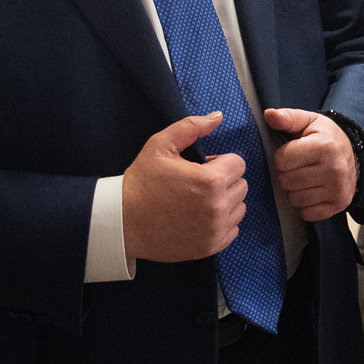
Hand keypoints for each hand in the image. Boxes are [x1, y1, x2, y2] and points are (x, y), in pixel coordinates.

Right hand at [123, 112, 246, 263]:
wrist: (122, 223)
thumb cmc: (141, 183)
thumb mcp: (160, 146)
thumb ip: (191, 127)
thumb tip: (218, 116)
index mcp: (210, 181)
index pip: (238, 163)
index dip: (219, 162)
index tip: (201, 167)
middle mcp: (218, 207)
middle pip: (241, 185)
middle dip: (224, 180)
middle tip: (197, 183)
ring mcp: (216, 230)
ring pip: (239, 207)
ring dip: (225, 201)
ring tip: (198, 200)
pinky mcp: (211, 246)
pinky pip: (232, 229)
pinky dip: (221, 222)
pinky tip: (198, 217)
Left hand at [263, 109, 356, 220]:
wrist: (355, 155)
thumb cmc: (326, 138)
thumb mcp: (309, 122)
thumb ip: (287, 118)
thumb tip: (269, 114)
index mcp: (324, 146)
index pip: (282, 160)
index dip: (283, 156)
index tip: (294, 153)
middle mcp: (334, 169)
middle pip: (287, 181)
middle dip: (288, 174)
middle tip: (300, 167)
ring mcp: (338, 189)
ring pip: (296, 199)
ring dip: (295, 191)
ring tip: (306, 179)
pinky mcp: (340, 205)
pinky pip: (308, 213)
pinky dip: (306, 205)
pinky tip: (313, 192)